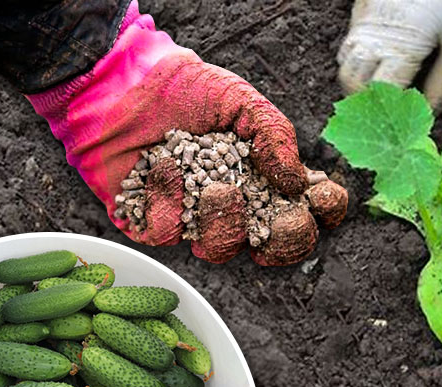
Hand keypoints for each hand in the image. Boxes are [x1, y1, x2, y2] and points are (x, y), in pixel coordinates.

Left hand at [27, 1, 346, 265]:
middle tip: (275, 221)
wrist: (120, 82)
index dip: (322, 210)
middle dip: (284, 240)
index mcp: (265, 175)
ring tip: (213, 188)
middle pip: (278, 244)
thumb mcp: (239, 100)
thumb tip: (297, 183)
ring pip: (223, 250)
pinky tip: (161, 169)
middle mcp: (237, 203)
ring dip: (224, 222)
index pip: (310, 206)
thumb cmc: (183, 87)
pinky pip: (168, 235)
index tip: (314, 196)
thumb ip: (275, 135)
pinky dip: (167, 203)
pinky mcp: (152, 223)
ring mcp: (195, 218)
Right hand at [338, 0, 441, 111]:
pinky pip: (350, 41)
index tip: (400, 123)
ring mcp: (364, 18)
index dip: (387, 112)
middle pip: (352, 81)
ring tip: (383, 91)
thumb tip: (429, 116)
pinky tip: (381, 63)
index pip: (380, 92)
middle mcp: (375, 33)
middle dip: (365, 100)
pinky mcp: (362, 6)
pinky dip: (359, 58)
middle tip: (387, 113)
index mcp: (403, 45)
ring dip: (358, 79)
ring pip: (345, 61)